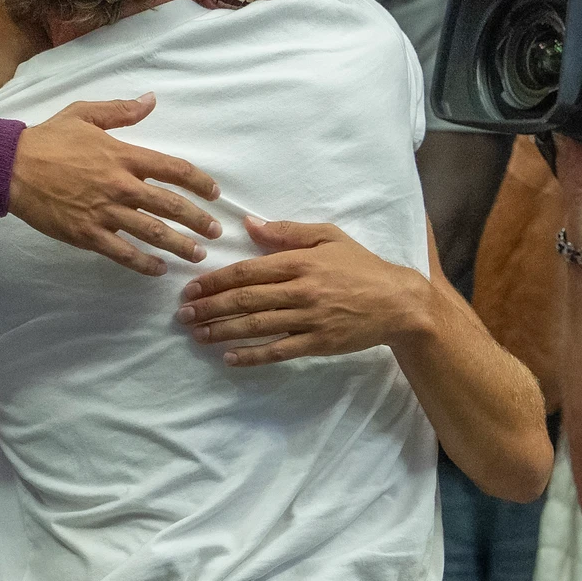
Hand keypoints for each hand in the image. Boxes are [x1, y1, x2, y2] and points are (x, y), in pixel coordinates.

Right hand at [8, 93, 223, 276]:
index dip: (200, 182)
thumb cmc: (48, 138)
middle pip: (171, 206)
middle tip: (215, 232)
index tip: (215, 193)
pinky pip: (123, 253)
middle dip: (199, 221)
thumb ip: (121, 110)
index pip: (175, 170)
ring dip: (181, 245)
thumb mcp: (85, 113)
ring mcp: (105, 213)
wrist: (10, 167)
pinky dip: (144, 264)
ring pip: (153, 233)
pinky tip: (159, 269)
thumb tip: (151, 100)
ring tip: (198, 255)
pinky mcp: (88, 235)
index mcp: (124, 156)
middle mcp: (121, 186)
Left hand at [176, 216, 434, 366]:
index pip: (248, 271)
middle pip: (246, 300)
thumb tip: (249, 224)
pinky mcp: (318, 343)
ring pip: (256, 326)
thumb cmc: (361, 266)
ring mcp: (309, 319)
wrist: (397, 302)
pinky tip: (230, 357)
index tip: (192, 288)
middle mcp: (302, 290)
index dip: (216, 280)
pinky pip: (278, 350)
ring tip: (197, 334)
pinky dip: (252, 355)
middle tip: (183, 315)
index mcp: (301, 261)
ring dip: (222, 331)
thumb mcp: (328, 236)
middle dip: (210, 308)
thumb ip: (287, 231)